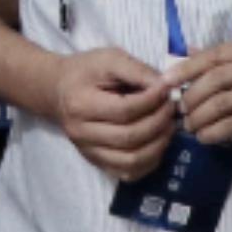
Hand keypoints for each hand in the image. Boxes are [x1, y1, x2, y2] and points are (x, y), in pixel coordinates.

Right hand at [48, 47, 178, 180]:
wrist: (59, 90)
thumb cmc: (86, 71)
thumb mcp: (109, 58)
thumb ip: (137, 70)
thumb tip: (165, 85)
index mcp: (80, 104)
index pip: (124, 110)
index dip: (152, 101)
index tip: (167, 89)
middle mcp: (81, 133)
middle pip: (129, 137)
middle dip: (158, 122)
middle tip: (171, 107)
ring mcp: (89, 152)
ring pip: (131, 161)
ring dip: (158, 145)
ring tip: (168, 126)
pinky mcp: (97, 163)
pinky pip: (128, 173)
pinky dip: (150, 162)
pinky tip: (158, 143)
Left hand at [168, 37, 231, 149]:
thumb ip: (223, 57)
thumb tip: (184, 51)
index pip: (214, 55)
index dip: (186, 68)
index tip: (166, 82)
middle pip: (215, 80)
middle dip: (191, 97)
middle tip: (180, 111)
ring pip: (221, 104)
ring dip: (199, 117)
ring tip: (190, 126)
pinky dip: (214, 132)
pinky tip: (205, 137)